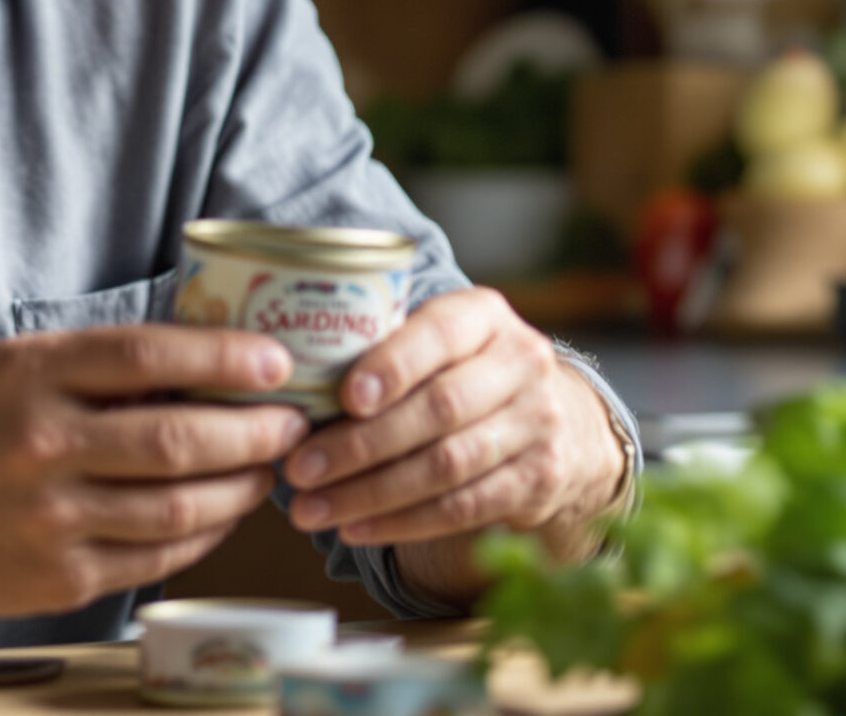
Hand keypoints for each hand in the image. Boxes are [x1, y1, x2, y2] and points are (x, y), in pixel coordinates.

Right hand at [0, 325, 309, 615]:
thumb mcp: (18, 370)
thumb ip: (101, 364)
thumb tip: (211, 358)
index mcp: (33, 378)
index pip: (149, 356)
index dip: (225, 357)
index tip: (276, 361)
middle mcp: (42, 447)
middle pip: (179, 439)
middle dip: (255, 432)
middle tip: (291, 424)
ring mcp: (53, 520)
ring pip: (182, 506)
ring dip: (242, 487)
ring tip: (266, 468)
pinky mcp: (62, 579)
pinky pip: (160, 556)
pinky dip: (206, 533)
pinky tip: (221, 512)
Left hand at [283, 288, 622, 547]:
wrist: (558, 422)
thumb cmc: (463, 376)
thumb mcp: (439, 344)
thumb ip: (383, 351)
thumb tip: (286, 384)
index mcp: (484, 316)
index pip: (439, 334)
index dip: (392, 366)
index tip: (344, 397)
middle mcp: (521, 363)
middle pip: (438, 409)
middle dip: (361, 444)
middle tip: (300, 469)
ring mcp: (538, 424)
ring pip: (446, 465)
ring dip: (371, 492)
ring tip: (311, 509)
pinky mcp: (538, 480)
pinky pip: (462, 508)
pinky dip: (402, 523)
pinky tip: (355, 529)